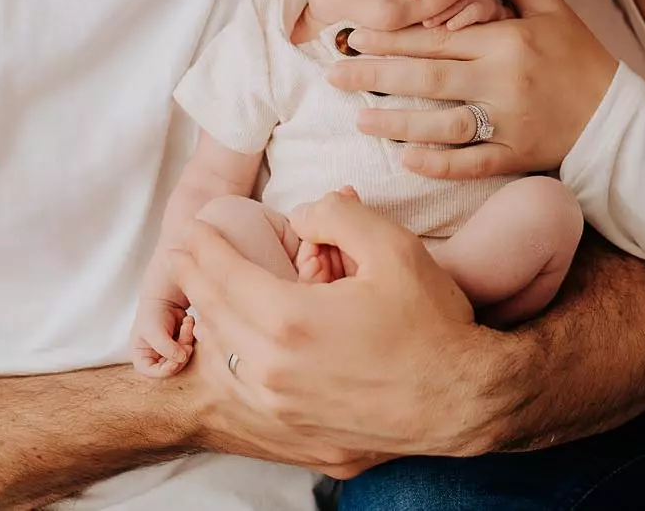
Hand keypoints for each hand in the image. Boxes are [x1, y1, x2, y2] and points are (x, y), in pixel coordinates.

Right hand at [130, 256, 195, 378]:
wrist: (175, 268)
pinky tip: (190, 319)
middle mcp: (155, 344)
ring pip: (182, 355)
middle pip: (168, 365)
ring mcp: (172, 337)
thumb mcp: (152, 323)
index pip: (147, 370)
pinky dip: (193, 335)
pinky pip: (192, 342)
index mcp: (140, 343)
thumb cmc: (155, 293)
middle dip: (178, 354)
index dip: (161, 371)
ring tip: (187, 322)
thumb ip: (163, 345)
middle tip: (186, 340)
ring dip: (187, 342)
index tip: (176, 360)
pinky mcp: (186, 330)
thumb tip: (181, 359)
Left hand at [166, 189, 513, 471]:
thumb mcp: (394, 248)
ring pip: (221, 355)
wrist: (462, 400)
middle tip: (182, 253)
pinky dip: (228, 358)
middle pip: (213, 314)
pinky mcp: (294, 429)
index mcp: (290, 320)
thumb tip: (300, 216)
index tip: (191, 227)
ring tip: (205, 293)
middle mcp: (273, 369)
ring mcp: (280, 406)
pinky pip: (241, 389)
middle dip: (194, 277)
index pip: (224, 274)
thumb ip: (338, 217)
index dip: (203, 246)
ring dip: (207, 318)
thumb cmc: (432, 324)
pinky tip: (234, 342)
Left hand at [325, 0, 619, 178]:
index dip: (392, 39)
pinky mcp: (517, 156)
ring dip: (398, 123)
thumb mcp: (550, 4)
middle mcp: (504, 81)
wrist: (616, 114)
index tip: (354, 37)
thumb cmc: (578, 53)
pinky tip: (407, 160)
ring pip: (444, 123)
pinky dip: (439, 163)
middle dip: (377, 77)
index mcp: (507, 41)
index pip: (437, 39)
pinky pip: (471, 163)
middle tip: (335, 76)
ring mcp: (510, 122)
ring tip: (360, 120)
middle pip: (429, 77)